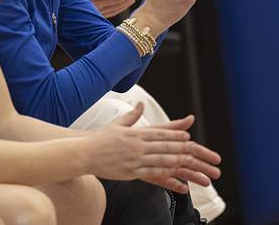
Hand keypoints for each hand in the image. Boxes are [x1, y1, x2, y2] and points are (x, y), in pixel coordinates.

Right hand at [86, 104, 220, 192]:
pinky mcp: (130, 171)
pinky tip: (172, 174)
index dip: (174, 135)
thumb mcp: (117, 124)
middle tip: (194, 149)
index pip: (159, 133)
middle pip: (163, 146)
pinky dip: (163, 173)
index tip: (186, 135)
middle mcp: (136, 145)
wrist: (85, 153)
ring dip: (176, 160)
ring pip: (160, 160)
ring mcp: (134, 159)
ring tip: (188, 161)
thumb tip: (140, 104)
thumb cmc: (100, 139)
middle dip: (180, 147)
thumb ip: (131, 115)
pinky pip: (150, 173)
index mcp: (134, 134)